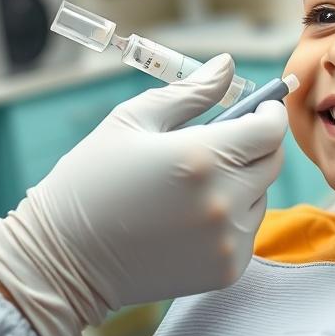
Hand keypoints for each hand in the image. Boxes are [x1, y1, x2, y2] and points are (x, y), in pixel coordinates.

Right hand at [0, 54, 286, 335]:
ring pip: (261, 196)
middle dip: (257, 144)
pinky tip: (191, 216)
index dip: (269, 112)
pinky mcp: (226, 270)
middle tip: (227, 140)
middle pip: (272, 162)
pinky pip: (248, 231)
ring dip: (243, 182)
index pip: (269, 129)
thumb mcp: (133, 121)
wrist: (62, 260)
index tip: (259, 108)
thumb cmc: (92, 180)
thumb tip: (227, 65)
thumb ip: (189, 92)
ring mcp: (227, 240)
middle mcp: (223, 201)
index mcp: (201, 157)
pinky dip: (232, 218)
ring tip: (196, 184)